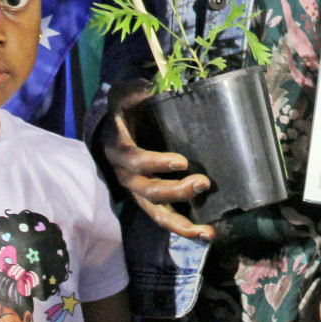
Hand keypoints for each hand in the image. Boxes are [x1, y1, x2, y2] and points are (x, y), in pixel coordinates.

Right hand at [98, 80, 212, 241]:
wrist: (113, 131)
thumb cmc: (124, 111)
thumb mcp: (126, 95)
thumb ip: (137, 91)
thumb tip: (153, 86)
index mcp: (119, 150)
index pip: (134, 160)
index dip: (155, 163)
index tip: (182, 161)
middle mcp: (127, 177)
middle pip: (148, 192)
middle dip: (176, 192)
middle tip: (203, 183)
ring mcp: (139, 192)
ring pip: (157, 214)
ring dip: (182, 224)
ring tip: (207, 232)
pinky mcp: (152, 200)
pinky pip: (166, 218)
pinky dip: (186, 229)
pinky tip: (207, 234)